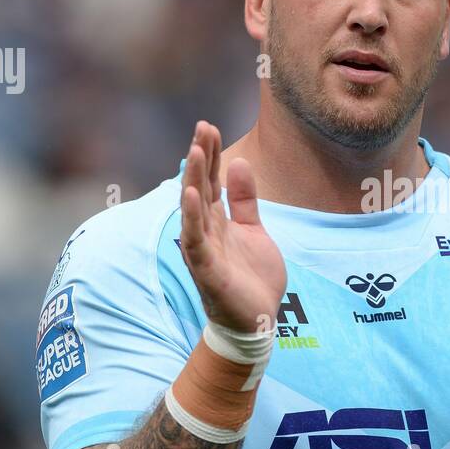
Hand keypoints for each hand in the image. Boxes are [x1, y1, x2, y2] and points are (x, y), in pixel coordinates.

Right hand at [179, 121, 286, 333]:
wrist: (257, 322)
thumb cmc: (252, 279)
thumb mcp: (254, 230)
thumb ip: (245, 200)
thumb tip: (239, 163)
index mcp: (218, 221)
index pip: (211, 181)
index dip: (210, 154)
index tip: (209, 127)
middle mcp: (206, 231)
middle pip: (200, 187)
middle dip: (201, 157)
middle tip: (203, 126)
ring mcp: (204, 249)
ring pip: (195, 208)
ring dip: (193, 179)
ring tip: (195, 151)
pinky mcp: (207, 269)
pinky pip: (195, 239)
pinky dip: (192, 216)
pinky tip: (192, 193)